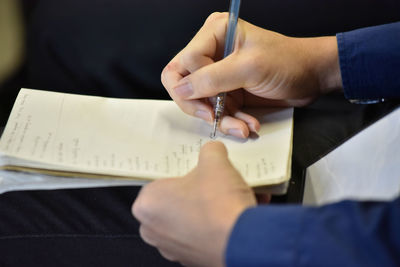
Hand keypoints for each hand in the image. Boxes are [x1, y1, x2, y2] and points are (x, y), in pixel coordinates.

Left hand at [132, 141, 256, 266]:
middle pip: (178, 200)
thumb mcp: (214, 162)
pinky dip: (220, 224)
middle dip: (199, 191)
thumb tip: (214, 150)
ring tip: (236, 194)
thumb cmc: (218, 202)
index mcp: (147, 204)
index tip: (199, 170)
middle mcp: (153, 230)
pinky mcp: (193, 260)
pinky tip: (241, 211)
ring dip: (213, 207)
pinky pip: (205, 235)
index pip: (162, 181)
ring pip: (193, 218)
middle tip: (217, 181)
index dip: (183, 173)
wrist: (242, 241)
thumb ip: (210, 151)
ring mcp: (173, 248)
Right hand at [161, 12, 341, 137]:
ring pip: (200, 102)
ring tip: (243, 126)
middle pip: (184, 84)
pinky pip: (216, 110)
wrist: (311, 77)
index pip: (183, 64)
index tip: (211, 104)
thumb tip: (181, 90)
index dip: (193, 87)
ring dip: (221, 118)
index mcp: (213, 34)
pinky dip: (231, 121)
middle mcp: (211, 51)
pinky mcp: (227, 89)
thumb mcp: (249, 68)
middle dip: (201, 106)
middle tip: (217, 118)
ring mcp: (219, 72)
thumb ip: (212, 78)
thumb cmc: (288, 62)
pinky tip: (248, 124)